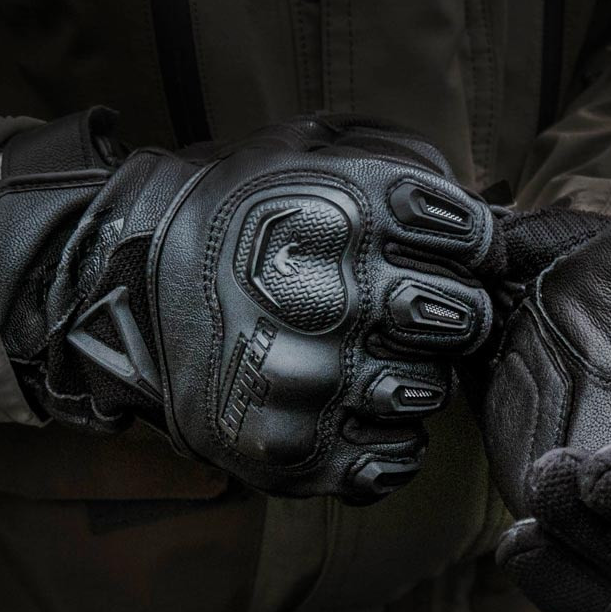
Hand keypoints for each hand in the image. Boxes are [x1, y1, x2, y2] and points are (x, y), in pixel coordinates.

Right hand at [0, 111, 492, 500]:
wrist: (124, 290)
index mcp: (343, 211)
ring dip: (411, 377)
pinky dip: (385, 439)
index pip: (473, 239)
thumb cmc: (235, 217)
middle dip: (446, 315)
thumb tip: (486, 207)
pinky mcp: (289, 452)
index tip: (442, 254)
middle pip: (465, 322)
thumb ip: (401, 161)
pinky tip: (350, 408)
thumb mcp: (305, 151)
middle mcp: (329, 297)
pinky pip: (395, 459)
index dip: (468, 249)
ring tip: (360, 356)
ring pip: (431, 393)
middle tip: (403, 311)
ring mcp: (308, 382)